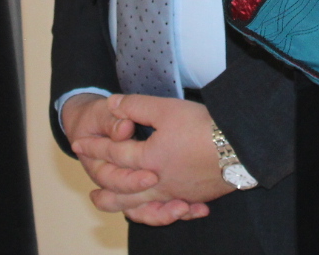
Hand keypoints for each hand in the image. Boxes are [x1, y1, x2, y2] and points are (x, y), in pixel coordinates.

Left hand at [71, 94, 232, 223]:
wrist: (240, 148)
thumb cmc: (203, 127)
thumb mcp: (167, 109)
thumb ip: (137, 106)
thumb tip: (113, 104)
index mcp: (148, 158)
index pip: (114, 154)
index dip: (94, 147)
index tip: (78, 144)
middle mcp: (158, 181)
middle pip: (122, 192)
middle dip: (103, 191)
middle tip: (90, 193)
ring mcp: (176, 193)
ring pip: (143, 207)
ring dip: (126, 208)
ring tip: (117, 207)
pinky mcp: (193, 197)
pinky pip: (169, 211)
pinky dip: (159, 214)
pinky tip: (160, 211)